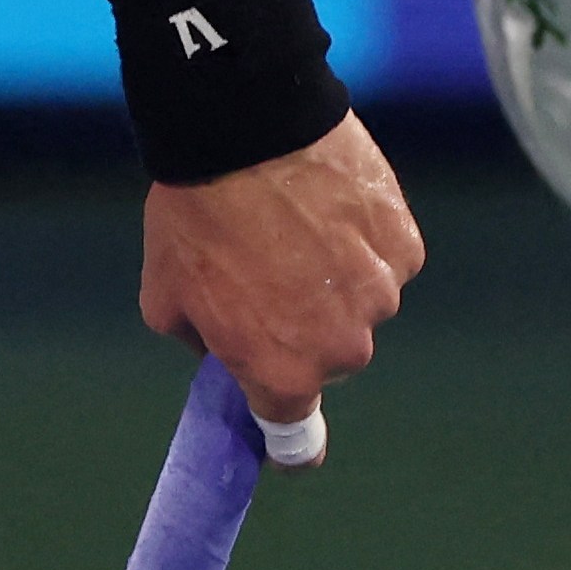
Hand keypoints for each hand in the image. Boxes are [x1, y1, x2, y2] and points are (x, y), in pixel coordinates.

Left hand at [136, 113, 421, 448]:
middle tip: (268, 276)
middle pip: (330, 358)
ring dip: (337, 281)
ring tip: (297, 229)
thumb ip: (199, 341)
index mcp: (280, 371)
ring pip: (362, 305)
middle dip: (303, 330)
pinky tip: (330, 207)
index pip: (296, 436)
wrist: (246, 128)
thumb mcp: (165, 296)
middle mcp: (341, 347)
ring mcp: (380, 295)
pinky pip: (386, 261)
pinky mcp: (405, 247)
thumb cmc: (195, 213)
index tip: (288, 441)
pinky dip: (364, 243)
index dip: (290, 441)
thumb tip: (221, 346)